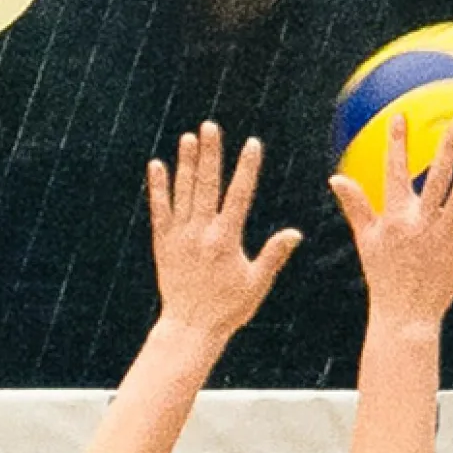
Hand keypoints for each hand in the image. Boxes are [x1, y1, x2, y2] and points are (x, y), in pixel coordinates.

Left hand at [148, 122, 301, 350]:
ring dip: (186, 163)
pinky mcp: (163, 243)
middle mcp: (201, 232)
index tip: (252, 144)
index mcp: (226, 239)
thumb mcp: (257, 283)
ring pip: (183, 192)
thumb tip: (294, 233)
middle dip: (210, 154)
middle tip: (210, 126)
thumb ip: (273, 255)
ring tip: (189, 138)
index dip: (246, 168)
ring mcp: (179, 236)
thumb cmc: (228, 308)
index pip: (239, 195)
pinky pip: (159, 210)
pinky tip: (157, 166)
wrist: (191, 326)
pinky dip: (158, 188)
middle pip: (207, 185)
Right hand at [329, 116, 452, 326]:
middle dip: (446, 150)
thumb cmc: (384, 276)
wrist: (404, 315)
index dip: (397, 144)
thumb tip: (336, 178)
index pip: (394, 173)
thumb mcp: (367, 240)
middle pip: (435, 179)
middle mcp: (420, 223)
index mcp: (396, 217)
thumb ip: (356, 206)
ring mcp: (442, 237)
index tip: (401, 117)